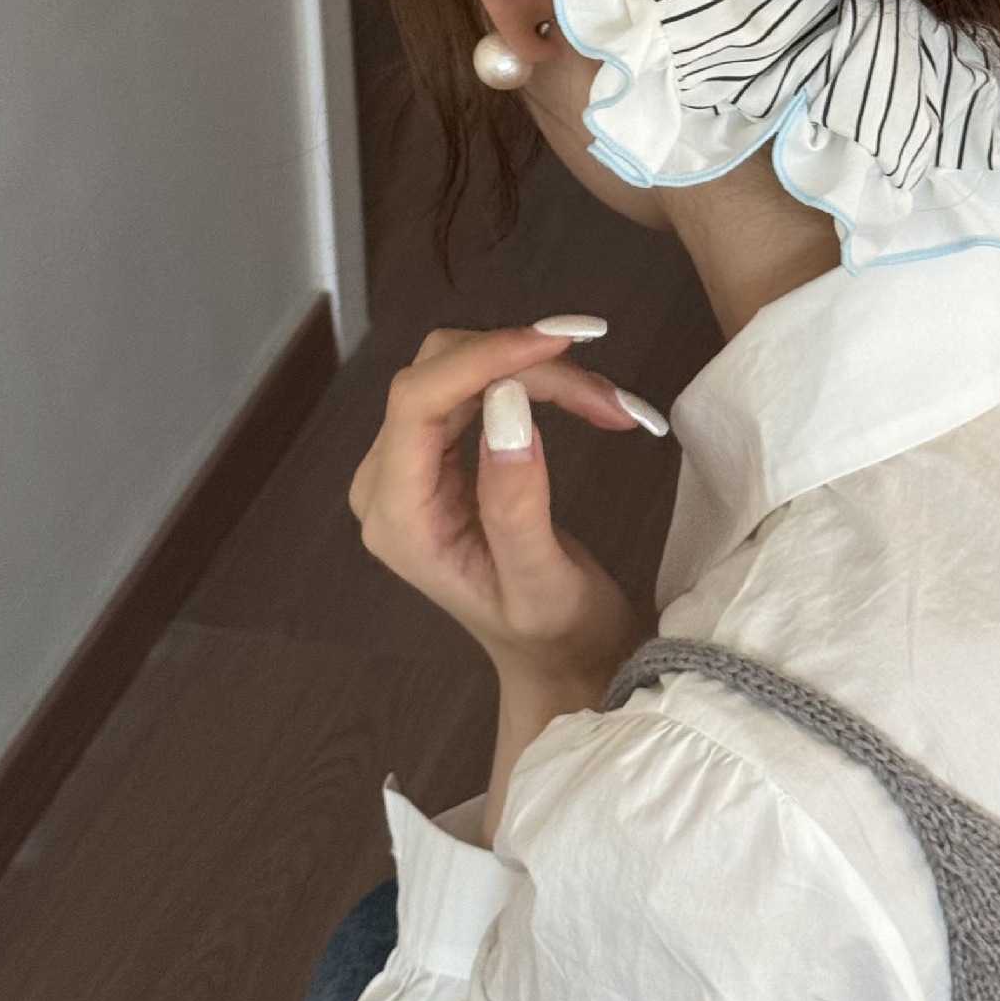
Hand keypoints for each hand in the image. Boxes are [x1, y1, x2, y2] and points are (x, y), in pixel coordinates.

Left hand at [349, 322, 664, 701]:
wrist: (558, 658)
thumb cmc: (554, 636)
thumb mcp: (542, 584)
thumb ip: (516, 503)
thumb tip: (509, 406)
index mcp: (398, 520)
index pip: (416, 402)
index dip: (485, 357)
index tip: (562, 342)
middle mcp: (388, 483)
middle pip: (443, 375)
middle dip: (529, 369)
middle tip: (611, 401)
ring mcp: (411, 466)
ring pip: (466, 370)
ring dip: (543, 374)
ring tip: (611, 406)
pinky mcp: (441, 455)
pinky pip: (481, 388)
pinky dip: (540, 384)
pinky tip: (588, 403)